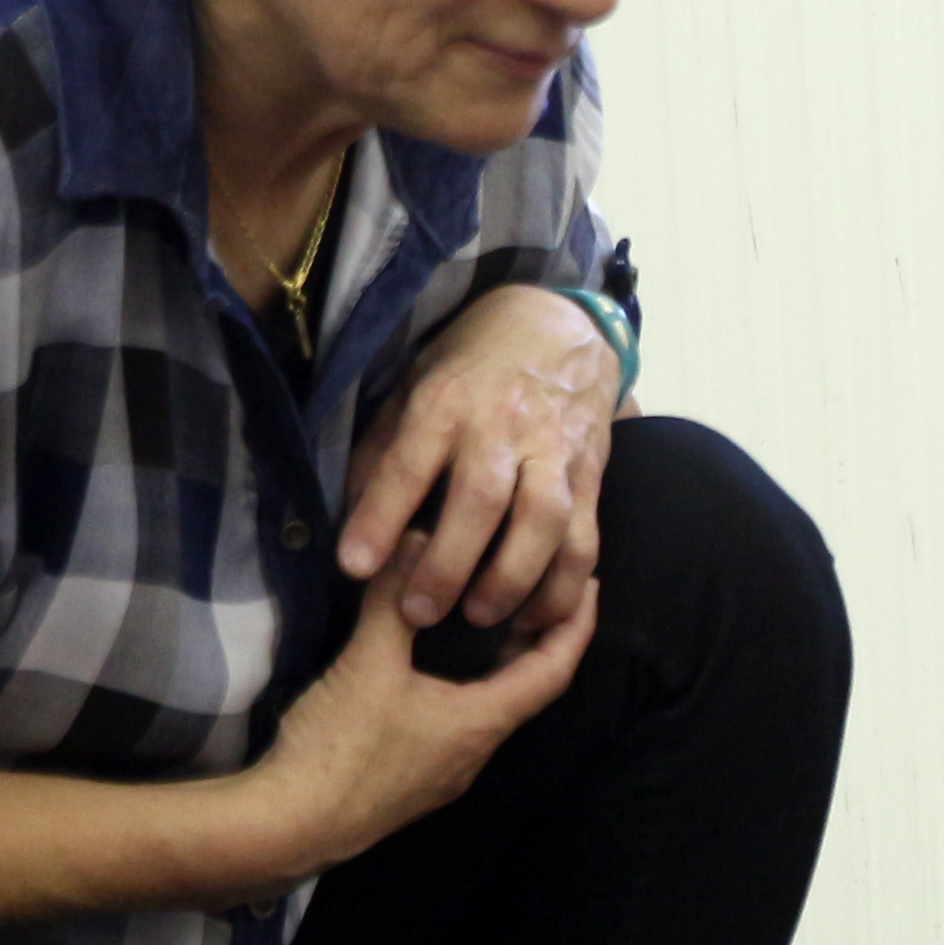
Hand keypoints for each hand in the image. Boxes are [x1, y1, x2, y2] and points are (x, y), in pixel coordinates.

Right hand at [246, 556, 596, 879]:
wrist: (287, 829)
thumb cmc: (339, 749)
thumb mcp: (367, 665)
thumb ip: (393, 603)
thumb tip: (415, 541)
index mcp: (482, 724)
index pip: (553, 670)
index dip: (576, 626)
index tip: (588, 585)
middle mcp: (475, 752)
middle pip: (526, 688)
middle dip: (538, 639)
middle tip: (541, 589)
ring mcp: (444, 771)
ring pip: (490, 707)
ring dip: (499, 665)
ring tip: (494, 617)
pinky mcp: (412, 779)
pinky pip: (456, 723)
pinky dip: (464, 686)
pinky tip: (436, 666)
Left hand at [338, 285, 622, 636]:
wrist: (561, 326)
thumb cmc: (474, 363)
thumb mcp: (414, 383)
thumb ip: (385, 449)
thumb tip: (351, 516)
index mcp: (447, 401)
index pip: (410, 463)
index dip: (381, 518)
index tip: (355, 567)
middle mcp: (504, 425)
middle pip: (481, 500)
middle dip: (449, 565)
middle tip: (419, 615)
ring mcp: (554, 451)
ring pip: (544, 522)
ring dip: (512, 579)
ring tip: (481, 619)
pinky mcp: (592, 474)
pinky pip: (586, 538)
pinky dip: (565, 585)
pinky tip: (538, 615)